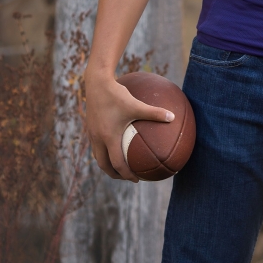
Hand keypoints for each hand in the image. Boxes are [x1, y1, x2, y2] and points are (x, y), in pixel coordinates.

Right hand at [84, 67, 175, 181]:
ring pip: (98, 155)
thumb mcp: (137, 104)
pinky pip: (96, 145)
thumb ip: (154, 112)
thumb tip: (173, 117)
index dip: (126, 174)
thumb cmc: (117, 94)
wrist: (96, 83)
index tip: (137, 179)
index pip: (117, 164)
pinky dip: (104, 150)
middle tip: (127, 176)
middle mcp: (98, 139)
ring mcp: (92, 134)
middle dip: (115, 173)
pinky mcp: (90, 127)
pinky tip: (114, 143)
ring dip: (108, 163)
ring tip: (119, 165)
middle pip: (104, 164)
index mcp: (109, 138)